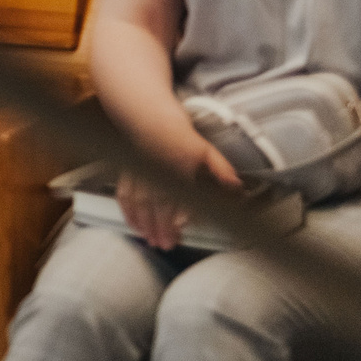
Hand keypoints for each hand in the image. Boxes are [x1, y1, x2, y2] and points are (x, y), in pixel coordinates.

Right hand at [116, 136, 241, 251]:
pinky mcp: (127, 173)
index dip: (179, 211)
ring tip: (152, 240)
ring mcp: (139, 171)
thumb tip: (236, 186)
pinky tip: (134, 224)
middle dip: (161, 227)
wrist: (149, 116)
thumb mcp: (206, 149)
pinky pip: (124, 195)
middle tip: (166, 244)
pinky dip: (128, 212)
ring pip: (140, 202)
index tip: (179, 227)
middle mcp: (156, 169)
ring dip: (145, 223)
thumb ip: (221, 169)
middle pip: (157, 202)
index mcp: (177, 165)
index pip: (179, 192)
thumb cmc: (179, 134)